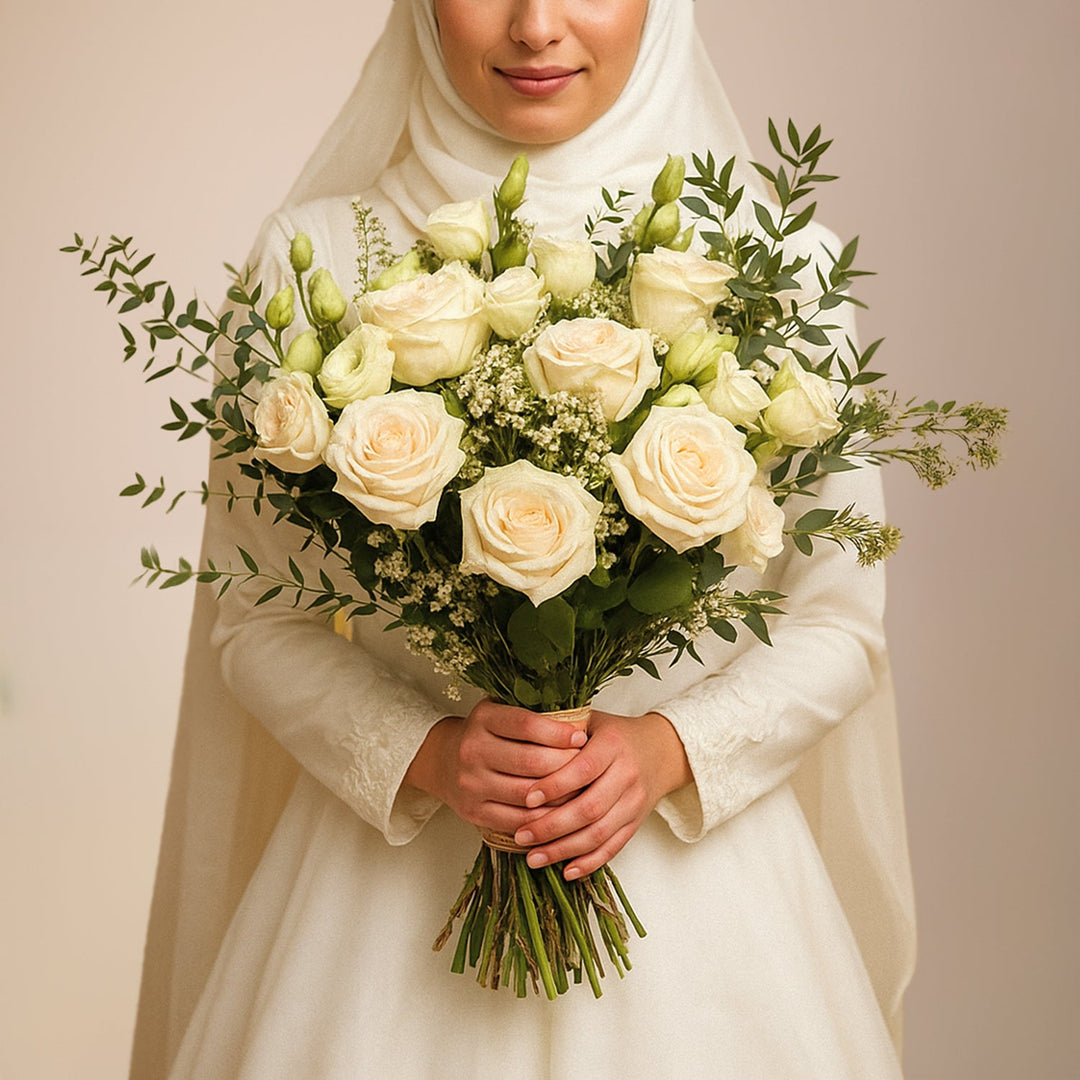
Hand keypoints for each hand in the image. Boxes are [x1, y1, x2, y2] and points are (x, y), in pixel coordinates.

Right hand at [403, 698, 586, 834]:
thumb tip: (581, 720)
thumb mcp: (502, 712)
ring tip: (582, 790)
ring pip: (527, 795)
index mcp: (483, 718)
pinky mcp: (474, 812)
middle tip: (588, 766)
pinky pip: (518, 820)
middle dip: (565, 765)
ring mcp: (471, 784)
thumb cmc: (487, 734)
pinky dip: (544, 818)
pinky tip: (561, 811)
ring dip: (560, 795)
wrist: (443, 761)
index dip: (558, 732)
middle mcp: (473, 750)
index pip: (526, 724)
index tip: (581, 737)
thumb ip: (533, 712)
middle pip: (530, 762)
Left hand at [511, 710, 691, 879]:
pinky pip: (613, 847)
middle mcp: (627, 775)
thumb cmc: (613, 735)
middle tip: (521, 835)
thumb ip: (561, 730)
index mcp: (613, 745)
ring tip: (533, 858)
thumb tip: (521, 743)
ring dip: (564, 850)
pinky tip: (565, 871)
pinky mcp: (637, 823)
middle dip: (552, 826)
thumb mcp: (590, 721)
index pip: (583, 769)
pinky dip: (589, 863)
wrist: (660, 751)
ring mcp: (634, 802)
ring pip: (599, 833)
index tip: (527, 799)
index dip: (555, 786)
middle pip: (590, 808)